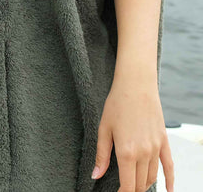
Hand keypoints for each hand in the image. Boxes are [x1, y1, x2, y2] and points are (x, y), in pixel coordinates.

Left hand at [91, 77, 174, 191]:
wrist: (136, 84)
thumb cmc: (117, 103)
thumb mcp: (104, 128)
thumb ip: (101, 155)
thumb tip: (95, 175)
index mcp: (127, 152)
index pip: (127, 186)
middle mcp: (144, 153)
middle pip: (140, 184)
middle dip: (132, 189)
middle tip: (123, 187)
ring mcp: (156, 148)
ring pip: (152, 177)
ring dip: (144, 185)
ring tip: (135, 185)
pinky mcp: (164, 141)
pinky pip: (169, 166)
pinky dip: (169, 181)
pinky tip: (168, 191)